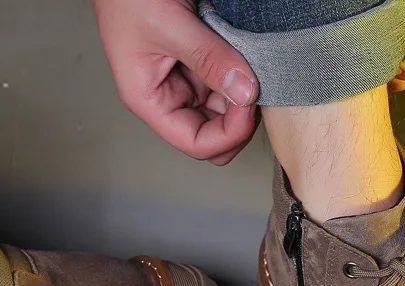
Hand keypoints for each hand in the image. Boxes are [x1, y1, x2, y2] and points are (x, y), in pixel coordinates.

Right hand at [92, 0, 259, 164]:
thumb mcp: (169, 24)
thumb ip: (208, 58)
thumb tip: (244, 91)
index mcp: (149, 100)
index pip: (194, 142)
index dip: (227, 135)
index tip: (250, 106)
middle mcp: (166, 97)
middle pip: (212, 134)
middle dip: (237, 120)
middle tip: (255, 89)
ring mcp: (182, 81)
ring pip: (222, 111)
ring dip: (241, 96)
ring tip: (251, 68)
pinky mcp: (196, 63)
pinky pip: (224, 83)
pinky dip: (240, 77)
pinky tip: (246, 60)